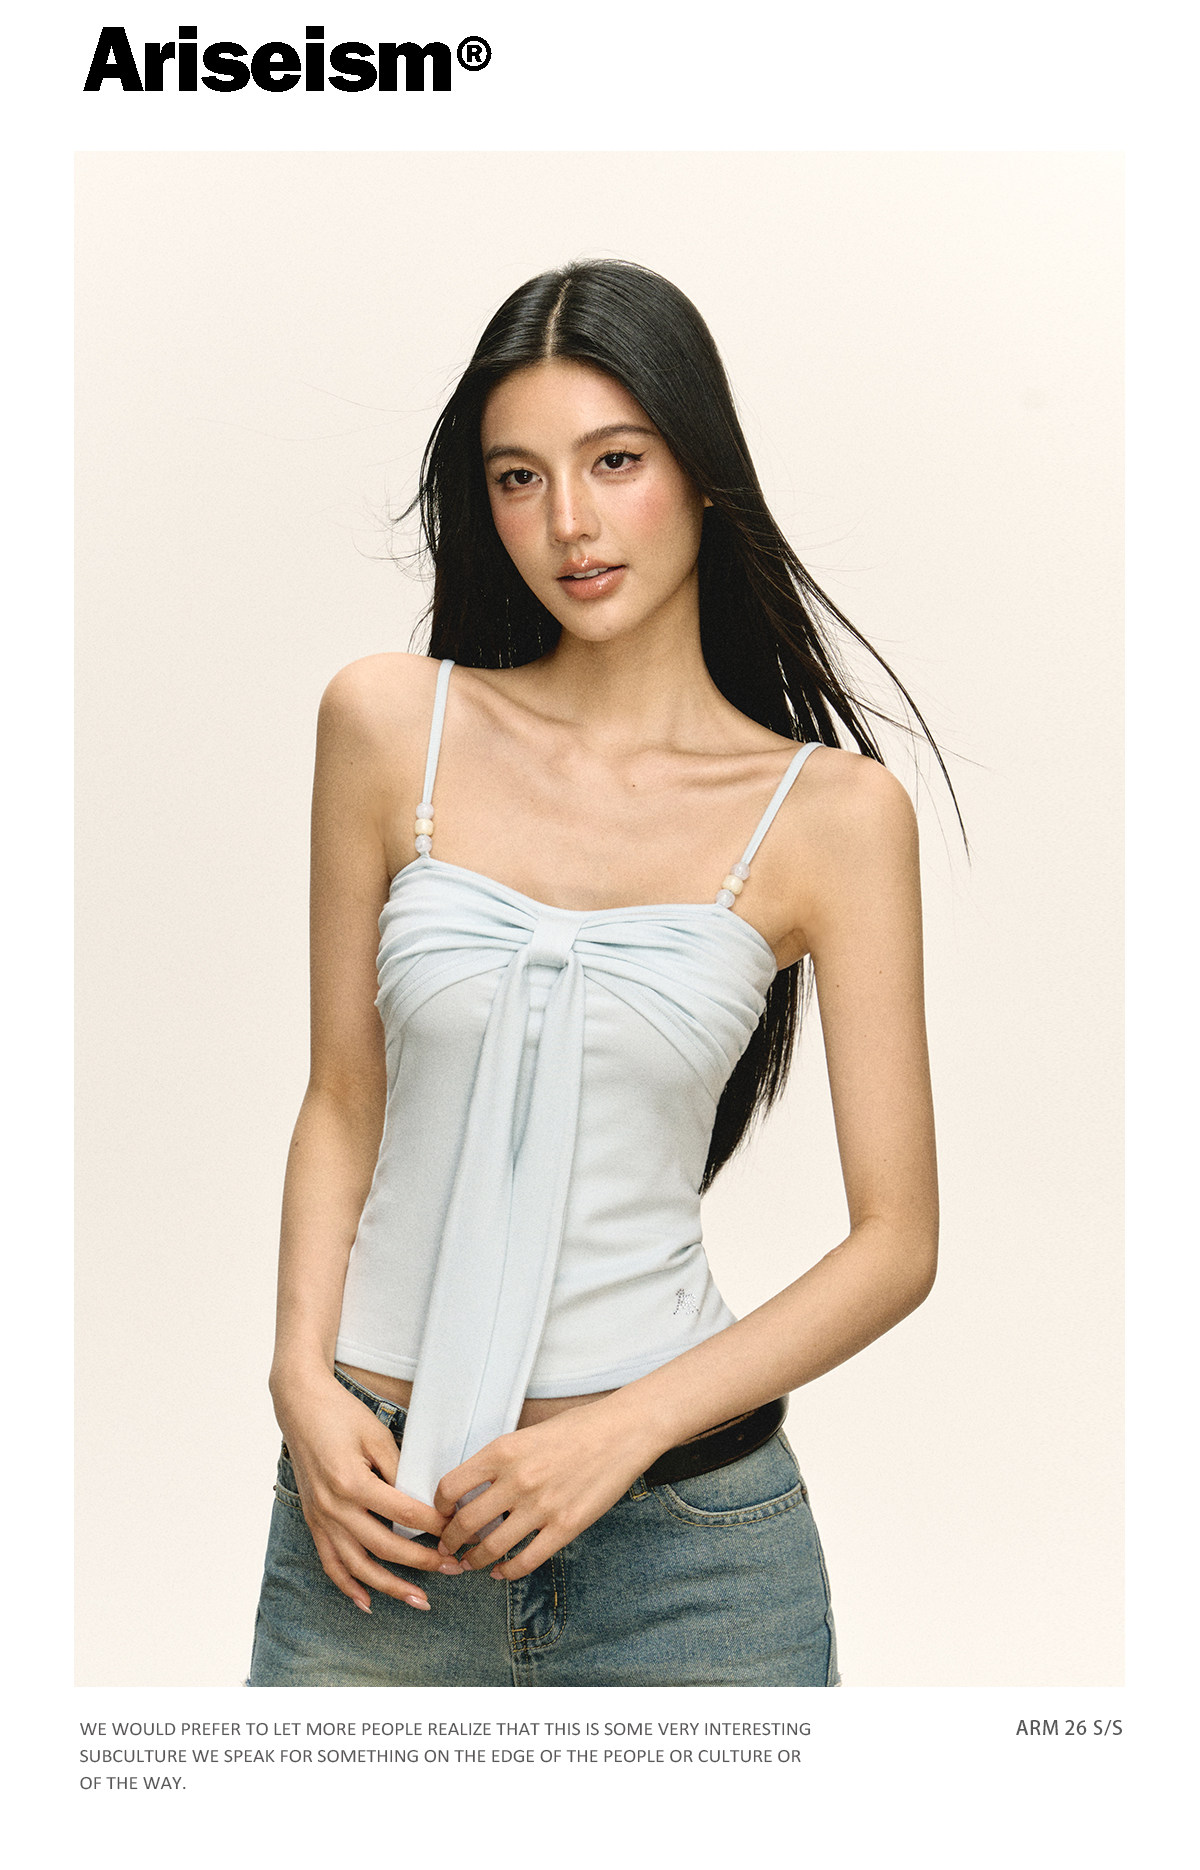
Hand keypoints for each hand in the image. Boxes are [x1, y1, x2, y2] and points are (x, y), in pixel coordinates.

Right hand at [272, 1368, 467, 1611]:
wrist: (301, 1407)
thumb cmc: (341, 1415)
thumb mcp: (377, 1436)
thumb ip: (399, 1471)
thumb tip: (426, 1503)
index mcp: (352, 1482)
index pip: (404, 1514)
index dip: (435, 1525)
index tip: (458, 1529)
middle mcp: (334, 1507)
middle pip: (385, 1547)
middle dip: (423, 1561)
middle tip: (454, 1567)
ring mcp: (321, 1518)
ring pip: (358, 1566)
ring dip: (390, 1587)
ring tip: (419, 1600)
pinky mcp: (313, 1521)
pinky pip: (330, 1563)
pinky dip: (348, 1586)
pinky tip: (367, 1602)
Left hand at [433, 1398, 657, 1580]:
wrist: (623, 1431)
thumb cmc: (577, 1428)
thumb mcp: (527, 1433)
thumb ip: (499, 1460)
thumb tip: (473, 1488)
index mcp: (503, 1451)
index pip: (450, 1487)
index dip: (439, 1507)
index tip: (441, 1514)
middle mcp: (517, 1480)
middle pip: (465, 1522)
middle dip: (450, 1541)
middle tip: (447, 1548)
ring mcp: (542, 1506)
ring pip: (491, 1547)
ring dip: (474, 1561)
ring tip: (471, 1563)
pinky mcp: (566, 1526)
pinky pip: (526, 1560)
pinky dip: (508, 1572)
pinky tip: (502, 1571)